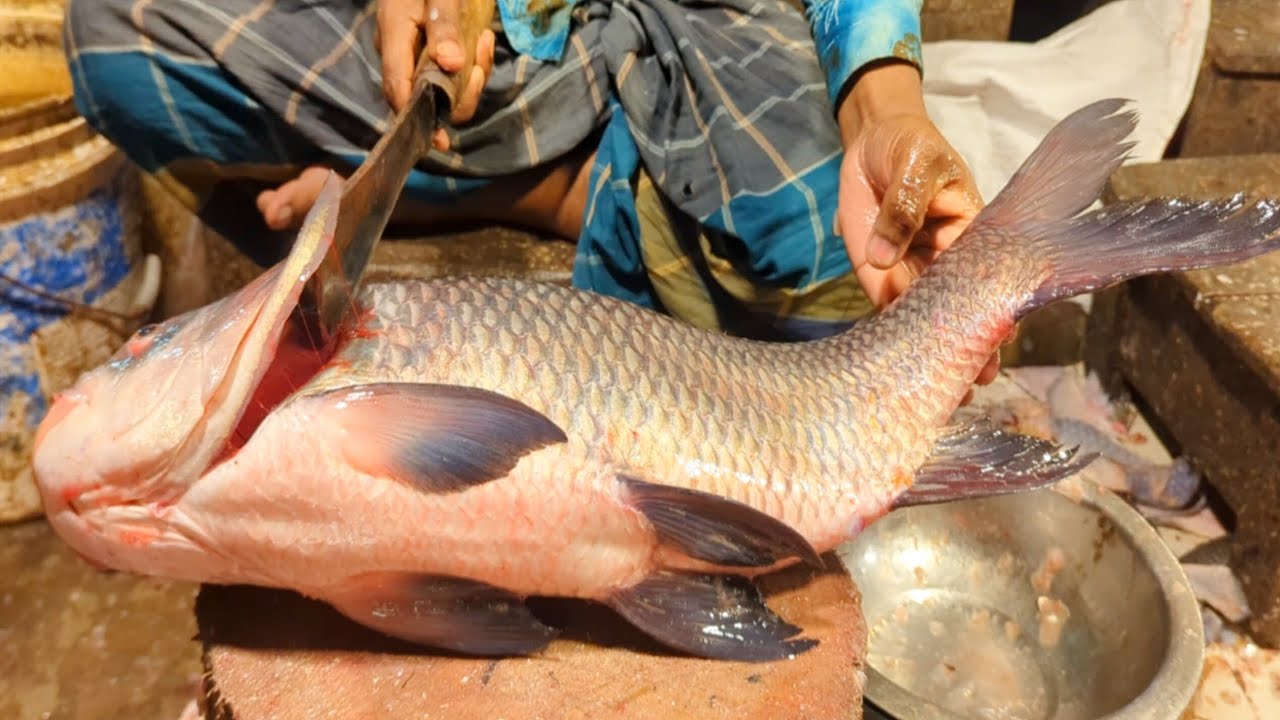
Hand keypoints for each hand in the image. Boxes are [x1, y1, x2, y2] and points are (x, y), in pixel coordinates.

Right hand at [375, 0, 496, 150]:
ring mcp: (420, 56)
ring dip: (472, 78)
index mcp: (394, 41)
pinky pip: (457, 74)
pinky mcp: (437, 54)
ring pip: (446, 90)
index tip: (440, 141)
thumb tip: (451, 66)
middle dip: (459, 95)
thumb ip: (442, 27)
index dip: (416, 120)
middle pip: (426, 100)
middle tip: (479, 69)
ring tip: (483, 42)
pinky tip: (482, 38)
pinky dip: (475, 64)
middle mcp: (403, 56)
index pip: (398, 91)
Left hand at [835, 62, 1001, 392]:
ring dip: (932, 352)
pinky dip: (893, 339)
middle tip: (976, 382)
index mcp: (968, 233)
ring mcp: (911, 270)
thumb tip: (884, 257)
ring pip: (925, 319)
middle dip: (968, 344)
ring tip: (943, 390)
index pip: (984, 276)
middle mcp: (943, 261)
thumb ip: (903, 209)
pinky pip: (887, 310)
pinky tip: (902, 370)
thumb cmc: (911, 148)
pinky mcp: (879, 274)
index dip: (992, 307)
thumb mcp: (917, 167)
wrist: (873, 142)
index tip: (1001, 340)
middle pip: (958, 308)